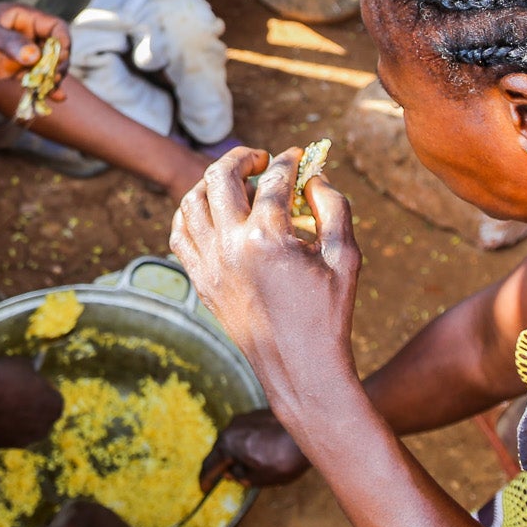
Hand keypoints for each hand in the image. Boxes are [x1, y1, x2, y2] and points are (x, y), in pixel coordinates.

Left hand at [0, 3, 71, 88]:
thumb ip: (8, 42)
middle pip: (55, 50)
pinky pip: (30, 79)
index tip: (58, 60)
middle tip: (52, 79)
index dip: (63, 43)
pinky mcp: (8, 69)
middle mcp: (24, 34)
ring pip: (45, 67)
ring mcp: (17, 53)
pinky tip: (53, 99)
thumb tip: (35, 56)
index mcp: (23, 17)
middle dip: (58, 65)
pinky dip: (42, 88)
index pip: (56, 28)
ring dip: (52, 80)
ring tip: (53, 93)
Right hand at [0, 355, 63, 446]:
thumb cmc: (6, 375)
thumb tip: (31, 368)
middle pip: (39, 420)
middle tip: (15, 398)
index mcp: (55, 407)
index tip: (30, 387)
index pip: (53, 401)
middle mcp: (43, 429)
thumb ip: (31, 371)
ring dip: (13, 422)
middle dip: (30, 412)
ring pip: (19, 432)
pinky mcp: (1, 446)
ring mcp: (22, 441)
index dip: (41, 393)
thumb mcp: (23, 365)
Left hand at [170, 147, 362, 423]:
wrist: (300, 370)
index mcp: (267, 238)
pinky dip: (190, 214)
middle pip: (221, 176)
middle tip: (261, 158)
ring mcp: (208, 265)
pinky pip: (179, 234)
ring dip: (211, 182)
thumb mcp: (346, 258)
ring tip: (235, 182)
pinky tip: (210, 211)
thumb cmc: (329, 315)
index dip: (290, 161)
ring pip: (191, 201)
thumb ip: (334, 207)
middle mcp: (230, 246)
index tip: (298, 156)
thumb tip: (314, 177)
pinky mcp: (200, 282)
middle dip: (242, 157)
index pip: (274, 180)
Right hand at [201, 408, 311, 487]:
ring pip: (233, 440)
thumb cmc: (285, 458)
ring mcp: (245, 418)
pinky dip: (245, 444)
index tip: (203, 488)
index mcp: (228, 445)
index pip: (210, 465)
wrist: (311, 429)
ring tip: (243, 467)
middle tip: (222, 478)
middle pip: (220, 450)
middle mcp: (232, 428)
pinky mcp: (257, 414)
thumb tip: (233, 473)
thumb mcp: (262, 478)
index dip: (205, 479)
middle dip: (221, 466)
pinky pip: (245, 433)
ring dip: (235, 454)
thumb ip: (243, 478)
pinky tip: (258, 452)